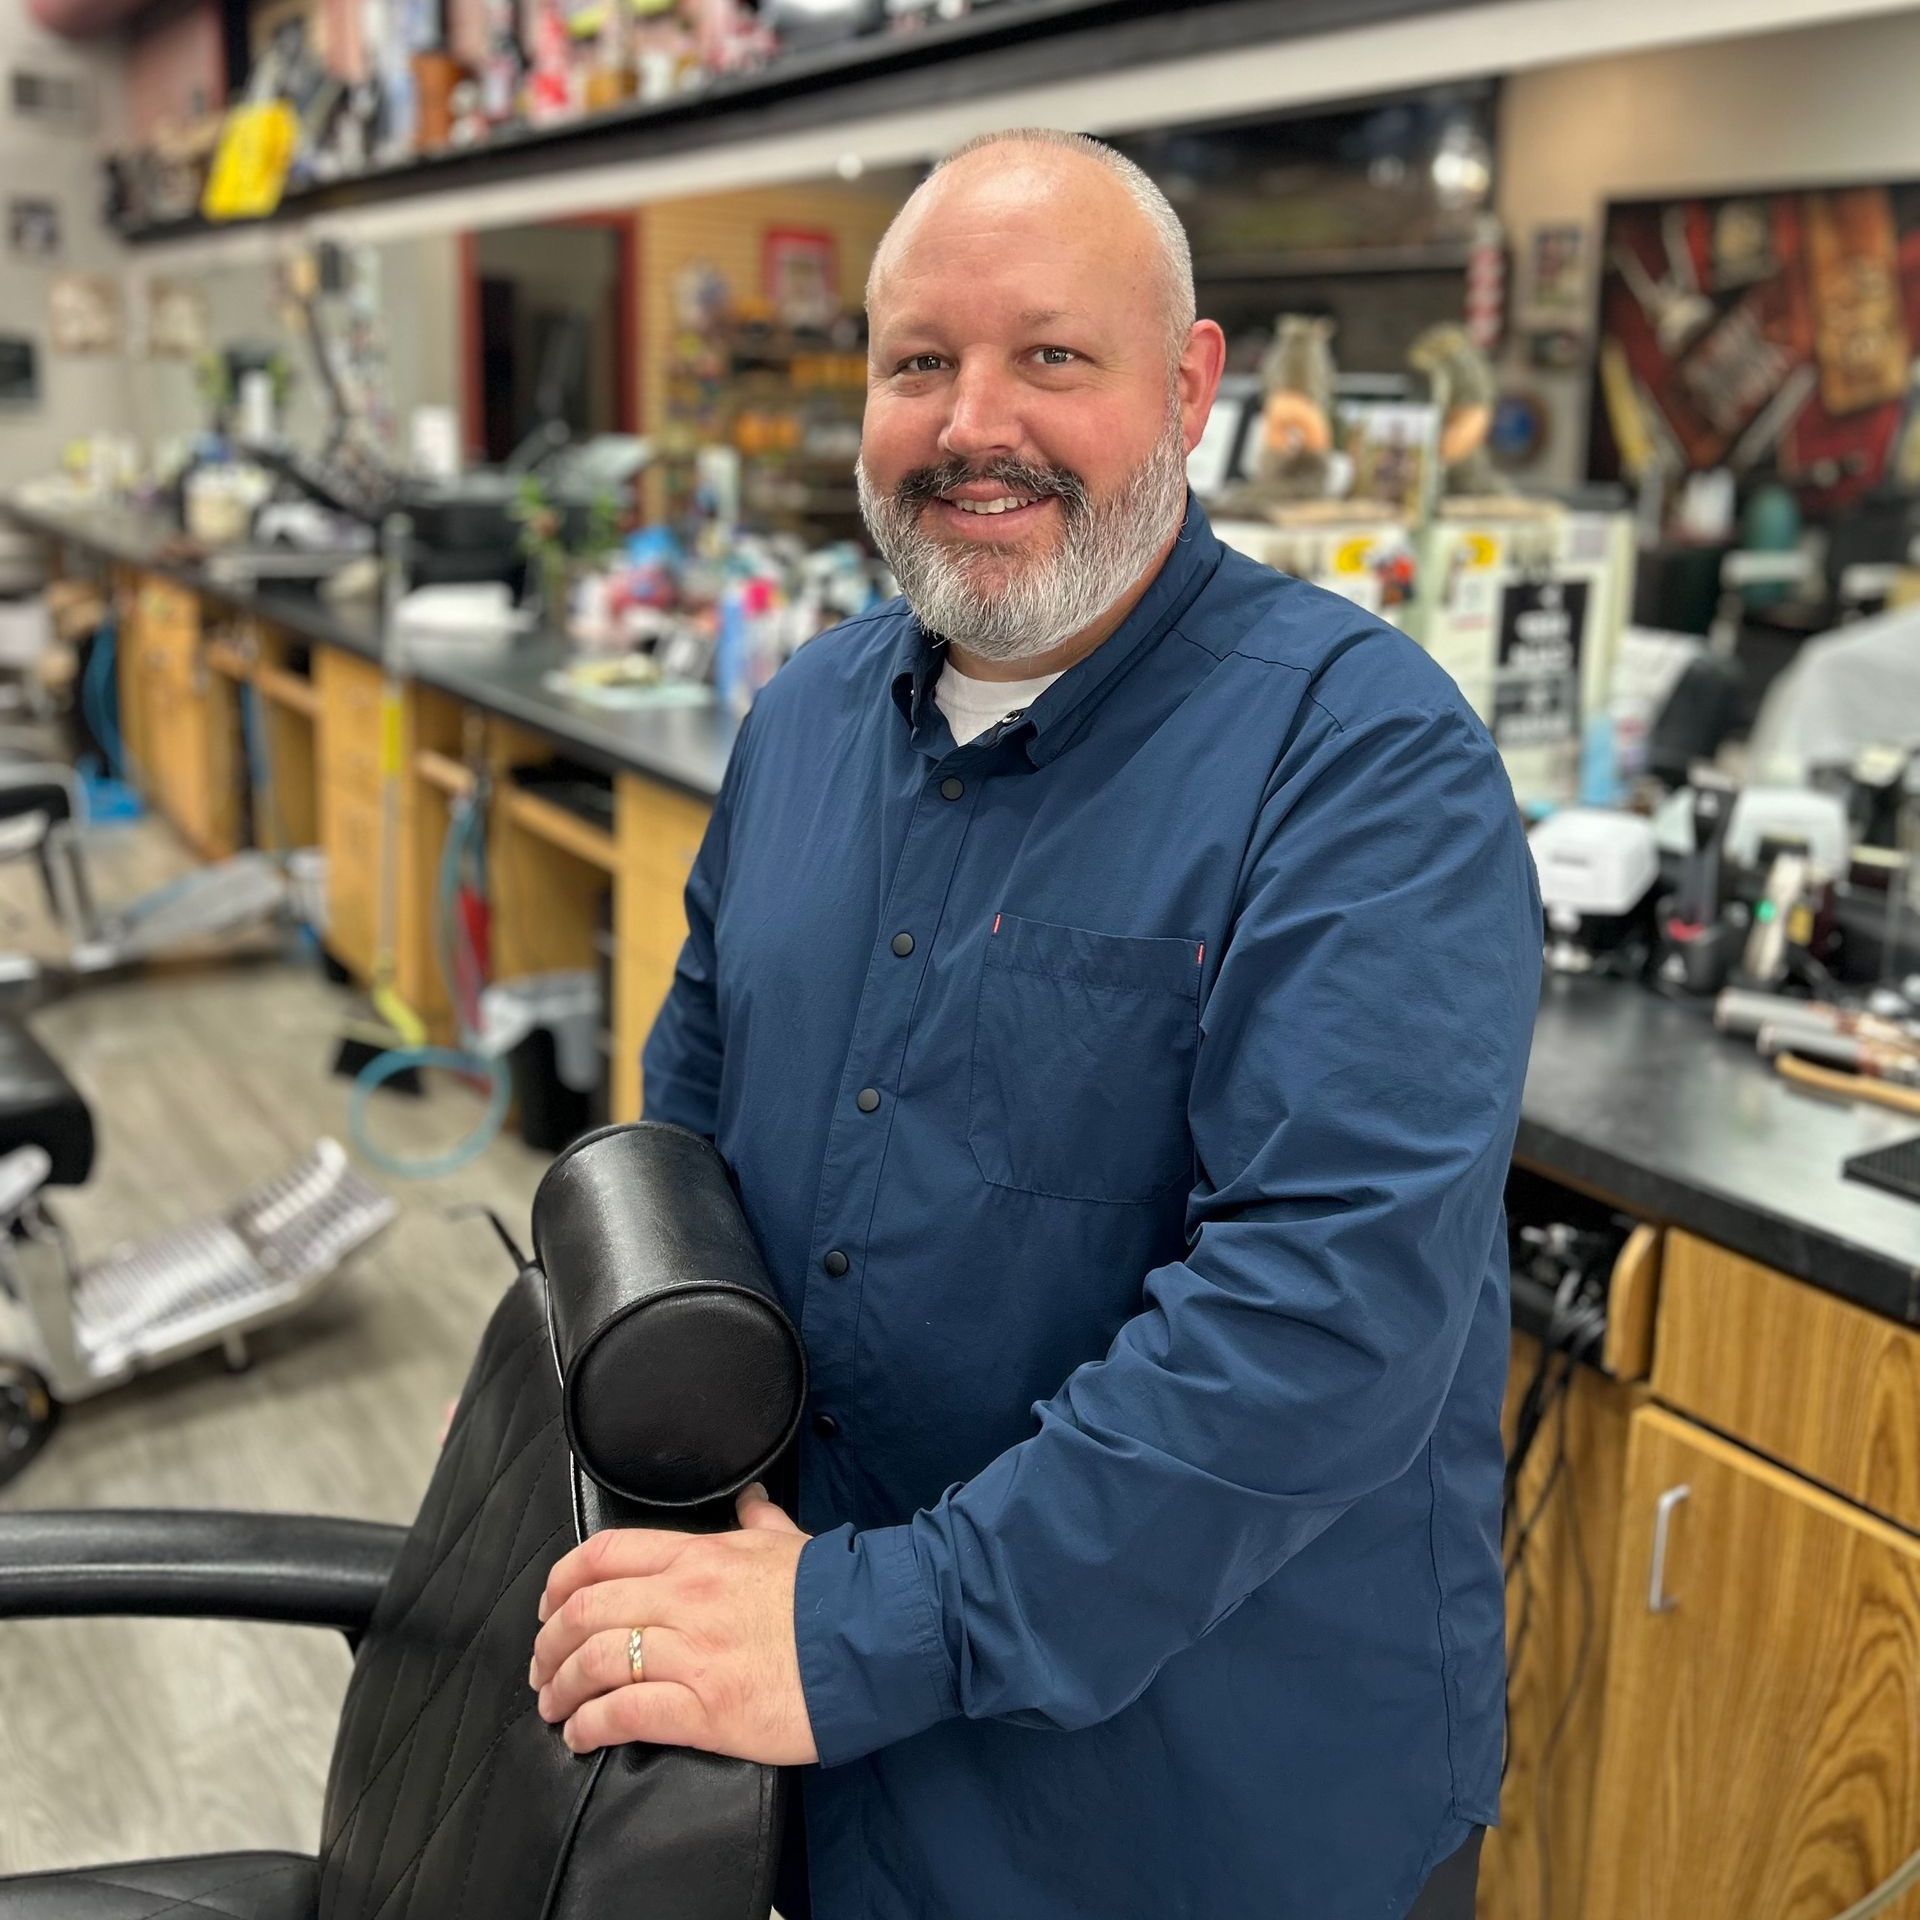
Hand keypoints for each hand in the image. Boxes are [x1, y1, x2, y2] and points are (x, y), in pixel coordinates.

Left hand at [529, 1484, 817, 1764]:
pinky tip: (581, 1735)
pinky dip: (591, 1725)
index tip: (547, 1605)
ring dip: (560, 1686)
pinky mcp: (705, 1708)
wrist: (873, 1637)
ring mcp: (692, 1653)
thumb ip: (760, 1520)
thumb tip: (751, 1499)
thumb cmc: (834, 1591)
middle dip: (549, 1641)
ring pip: (595, 1661)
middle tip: (540, 1665)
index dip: (562, 1581)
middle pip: (586, 1610)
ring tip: (553, 1704)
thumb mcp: (790, 1541)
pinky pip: (626, 1713)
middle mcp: (685, 1598)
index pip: (606, 1555)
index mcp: (700, 1556)